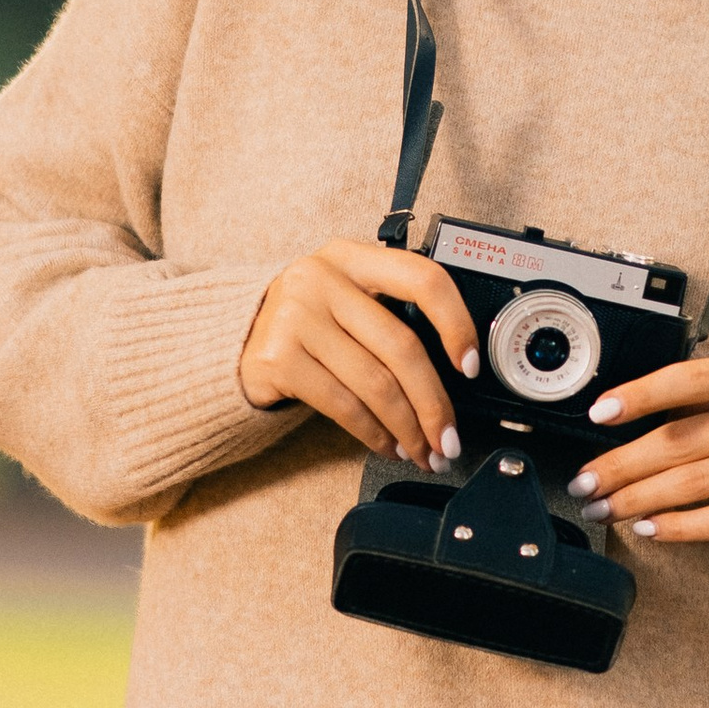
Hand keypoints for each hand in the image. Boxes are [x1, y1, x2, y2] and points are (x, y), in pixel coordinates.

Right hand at [238, 241, 480, 466]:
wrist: (236, 338)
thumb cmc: (309, 321)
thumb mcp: (346, 296)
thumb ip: (391, 312)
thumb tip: (456, 372)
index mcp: (352, 256)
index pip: (421, 278)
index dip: (456, 323)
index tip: (471, 366)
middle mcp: (322, 278)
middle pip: (401, 346)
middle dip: (434, 403)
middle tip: (450, 439)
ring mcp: (296, 316)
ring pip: (375, 383)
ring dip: (408, 428)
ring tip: (423, 451)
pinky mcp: (278, 357)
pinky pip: (343, 405)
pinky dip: (374, 433)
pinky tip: (387, 445)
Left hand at [564, 350, 708, 542]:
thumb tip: (634, 412)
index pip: (690, 380)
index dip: (640, 396)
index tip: (597, 412)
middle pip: (684, 440)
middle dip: (623, 463)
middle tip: (583, 481)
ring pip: (698, 483)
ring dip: (640, 498)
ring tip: (604, 507)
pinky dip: (683, 527)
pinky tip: (650, 527)